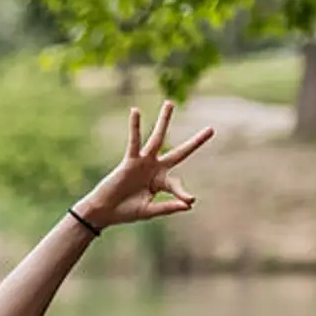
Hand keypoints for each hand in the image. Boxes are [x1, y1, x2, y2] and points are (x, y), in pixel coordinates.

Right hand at [77, 101, 214, 227]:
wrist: (104, 212)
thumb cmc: (125, 212)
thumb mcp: (149, 211)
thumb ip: (168, 207)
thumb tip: (190, 204)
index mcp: (161, 182)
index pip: (177, 185)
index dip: (183, 194)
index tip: (190, 200)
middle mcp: (155, 169)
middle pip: (179, 153)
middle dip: (195, 142)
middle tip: (211, 130)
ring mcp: (143, 163)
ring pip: (157, 138)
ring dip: (164, 121)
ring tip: (170, 103)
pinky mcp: (130, 161)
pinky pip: (134, 141)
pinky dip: (134, 127)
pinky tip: (135, 111)